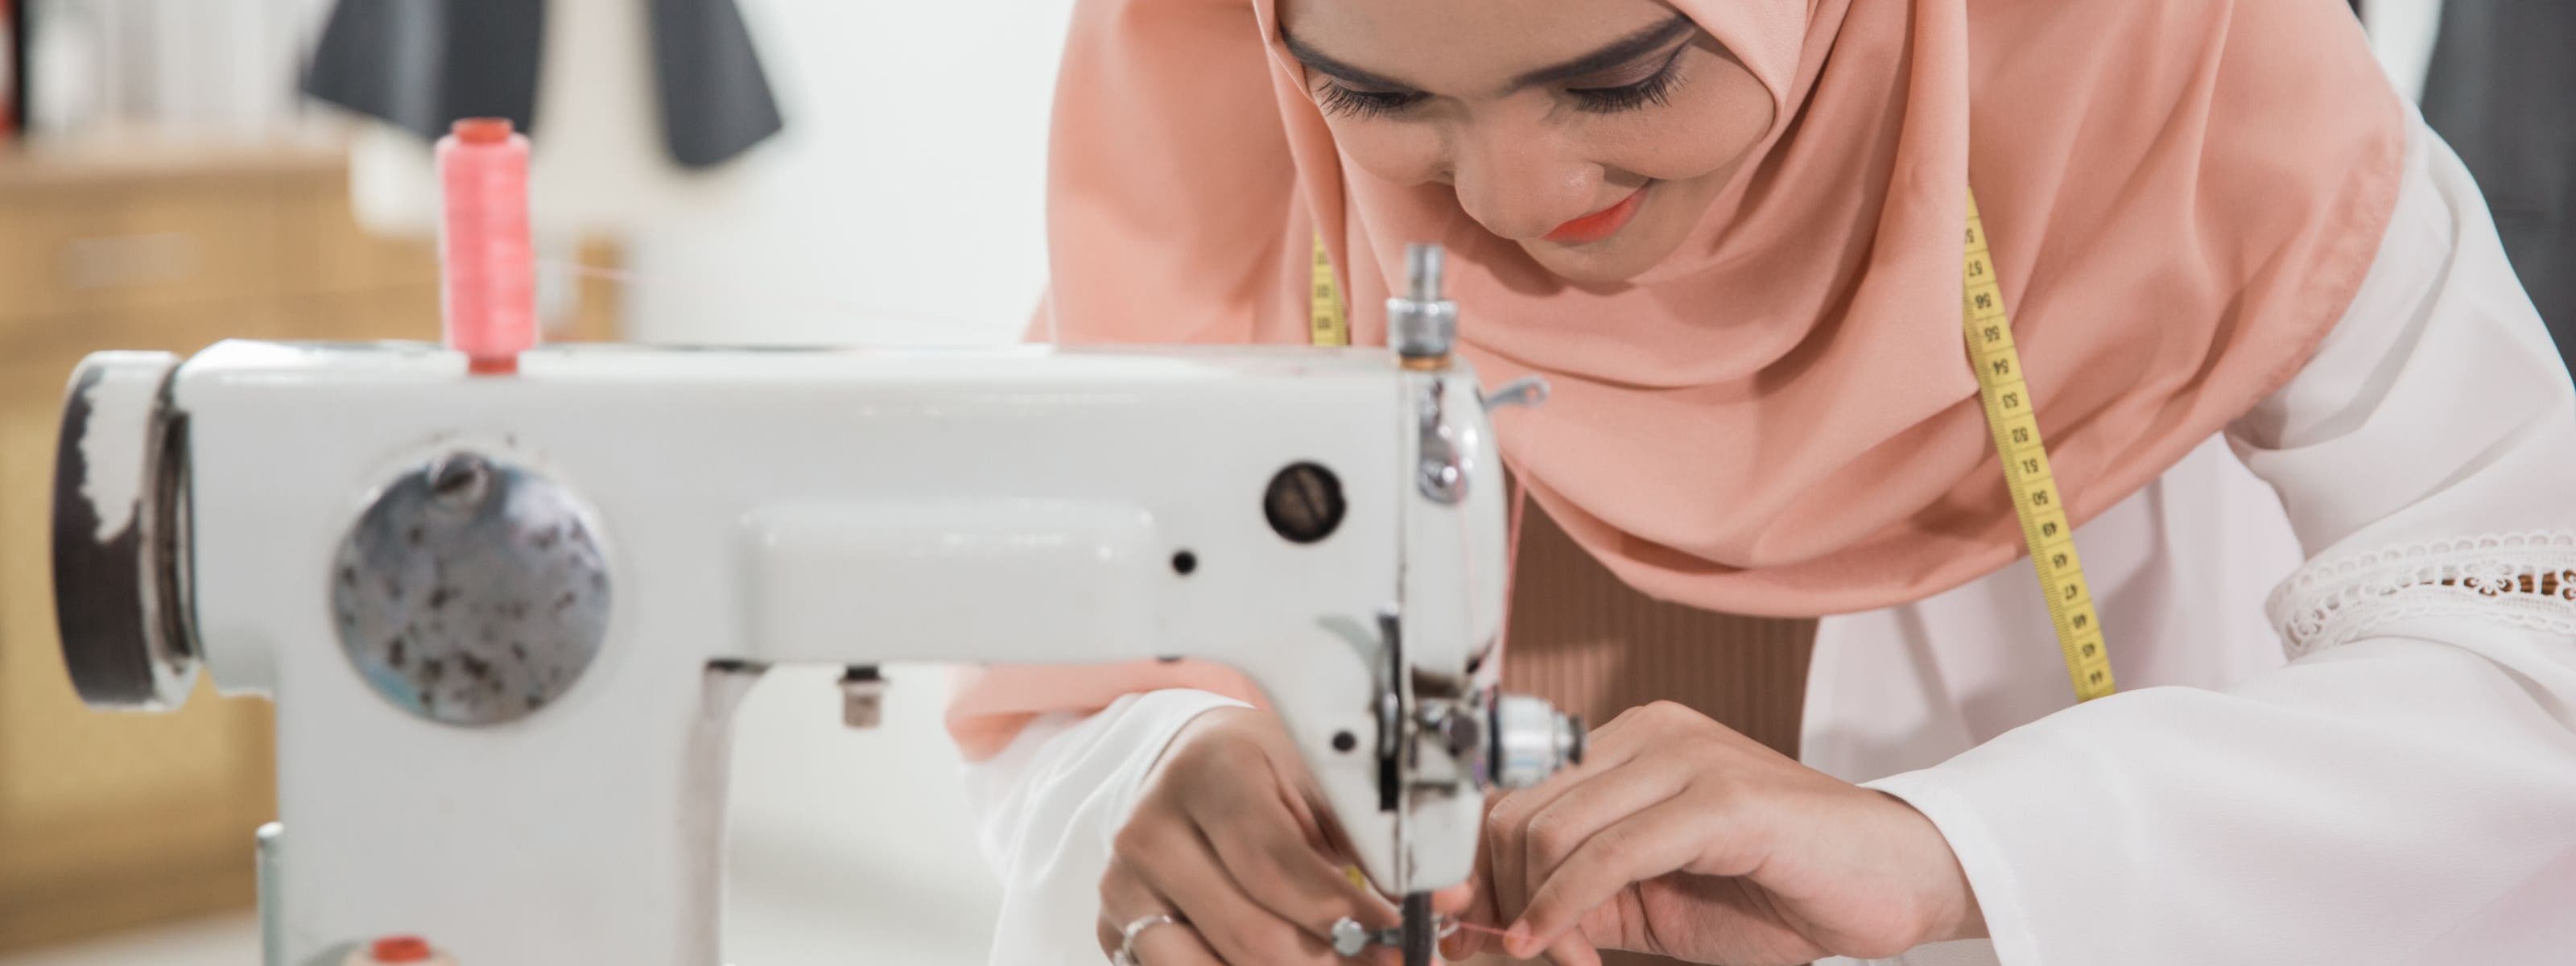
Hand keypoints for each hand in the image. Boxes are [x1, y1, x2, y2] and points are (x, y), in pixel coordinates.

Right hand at [1098, 705, 1415, 964]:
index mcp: (1210, 774)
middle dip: (1333, 965)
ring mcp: (1123, 886)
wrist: (1188, 765)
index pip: (1279, 868)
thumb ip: (1376, 843)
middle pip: (1251, 935)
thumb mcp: (1318, 786)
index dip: (1347, 917)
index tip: (1403, 946)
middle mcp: (1151, 829)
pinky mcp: (1113, 929)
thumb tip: (1445, 901)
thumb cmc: (1266, 774)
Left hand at [1447, 701, 1982, 964]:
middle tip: (1519, 954)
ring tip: (1561, 958)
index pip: (1510, 792)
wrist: (1892, 883)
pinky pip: (1606, 853)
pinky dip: (1563, 906)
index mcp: (1628, 742)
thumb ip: (1575, 897)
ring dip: (1536, 912)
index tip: (1472, 929)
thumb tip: (1485, 924)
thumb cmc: (1779, 891)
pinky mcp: (1719, 798)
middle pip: (1514, 809)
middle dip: (1498, 895)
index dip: (1477, 868)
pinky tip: (1554, 946)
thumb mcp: (1650, 897)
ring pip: (1550, 828)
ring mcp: (1685, 757)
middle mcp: (1649, 731)